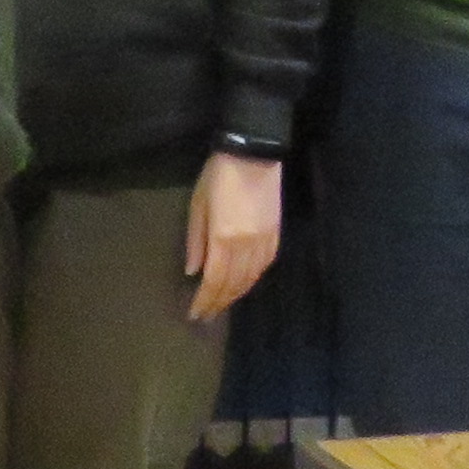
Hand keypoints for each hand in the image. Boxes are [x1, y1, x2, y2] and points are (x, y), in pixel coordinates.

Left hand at [186, 153, 285, 318]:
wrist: (253, 153)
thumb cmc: (218, 176)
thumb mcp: (198, 206)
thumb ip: (196, 241)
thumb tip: (193, 271)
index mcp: (223, 239)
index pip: (214, 281)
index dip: (205, 301)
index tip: (196, 314)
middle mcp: (246, 246)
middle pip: (233, 284)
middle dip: (219, 302)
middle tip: (207, 316)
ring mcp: (264, 241)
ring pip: (251, 278)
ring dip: (236, 294)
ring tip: (223, 303)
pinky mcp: (276, 234)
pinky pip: (265, 265)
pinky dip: (253, 278)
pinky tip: (245, 283)